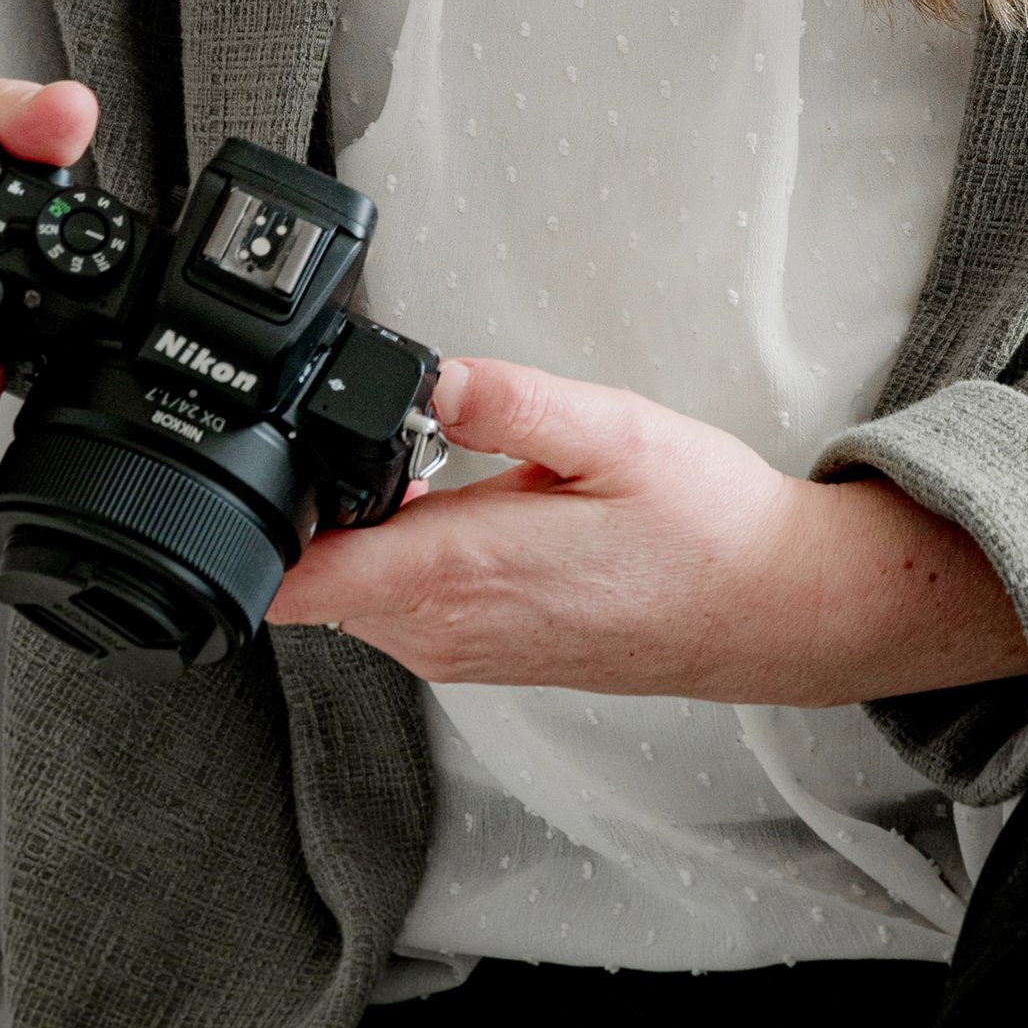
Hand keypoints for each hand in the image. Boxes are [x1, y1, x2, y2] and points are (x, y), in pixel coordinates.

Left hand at [266, 354, 1027, 705]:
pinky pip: (404, 610)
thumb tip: (426, 373)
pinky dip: (407, 559)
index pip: (293, 583)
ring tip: (427, 461)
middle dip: (313, 510)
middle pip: (312, 580)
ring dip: (366, 533)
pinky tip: (467, 506)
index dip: (260, 523)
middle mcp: (443, 631)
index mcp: (458, 574)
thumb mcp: (614, 432)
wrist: (768, 611)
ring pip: (355, 596)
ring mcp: (461, 653)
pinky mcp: (484, 655)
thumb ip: (511, 401)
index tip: (266, 460)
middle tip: (365, 430)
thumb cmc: (703, 527)